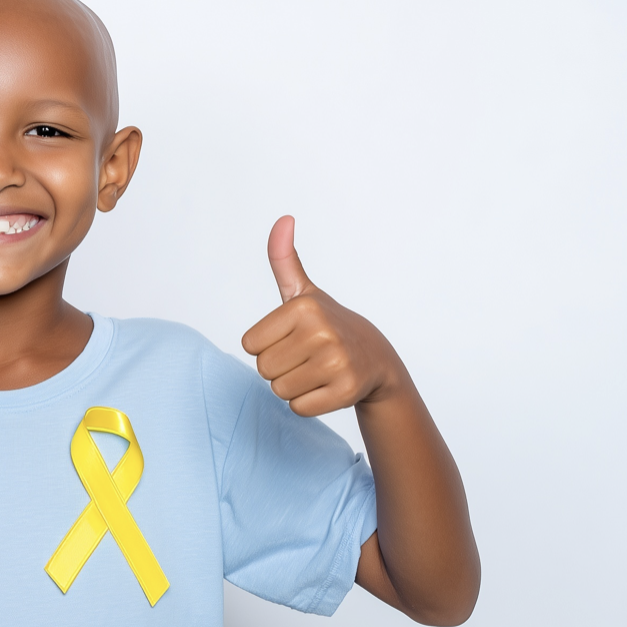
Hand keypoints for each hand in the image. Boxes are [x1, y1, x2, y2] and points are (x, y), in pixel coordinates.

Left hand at [241, 216, 404, 416]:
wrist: (376, 358)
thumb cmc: (328, 324)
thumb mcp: (303, 292)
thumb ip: (284, 259)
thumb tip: (283, 219)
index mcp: (303, 307)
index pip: (250, 346)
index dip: (267, 345)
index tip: (293, 338)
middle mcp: (322, 332)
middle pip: (263, 369)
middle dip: (280, 367)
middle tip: (306, 356)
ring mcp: (336, 363)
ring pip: (279, 390)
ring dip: (294, 385)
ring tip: (317, 370)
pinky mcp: (345, 391)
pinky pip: (299, 408)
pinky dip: (308, 403)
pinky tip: (327, 386)